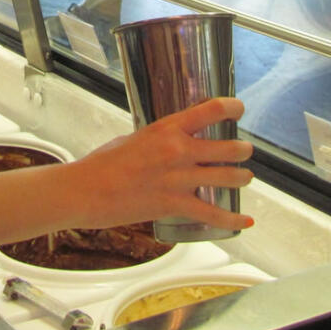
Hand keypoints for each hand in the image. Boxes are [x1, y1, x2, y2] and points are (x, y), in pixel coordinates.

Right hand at [69, 97, 253, 232]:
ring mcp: (178, 179)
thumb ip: (159, 138)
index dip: (232, 108)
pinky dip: (233, 220)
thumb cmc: (103, 163)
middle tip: (244, 151)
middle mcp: (177, 150)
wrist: (85, 191)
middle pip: (229, 148)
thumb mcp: (134, 138)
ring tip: (245, 178)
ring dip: (242, 178)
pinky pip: (214, 214)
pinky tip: (245, 221)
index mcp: (166, 128)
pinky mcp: (174, 205)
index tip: (239, 109)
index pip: (210, 109)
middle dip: (242, 150)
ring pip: (229, 177)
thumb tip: (174, 137)